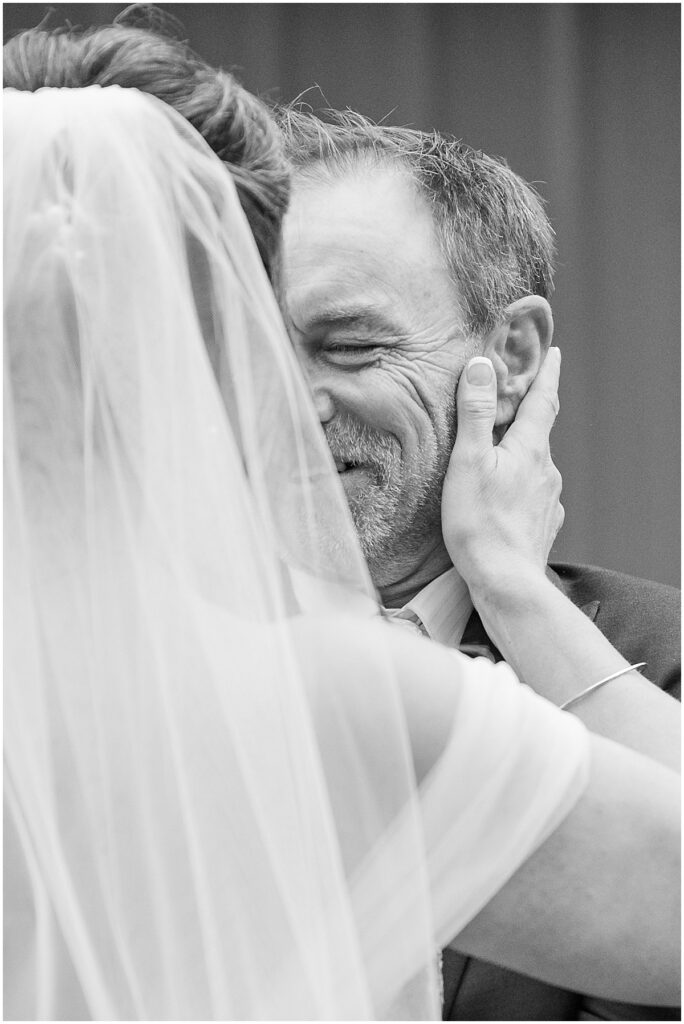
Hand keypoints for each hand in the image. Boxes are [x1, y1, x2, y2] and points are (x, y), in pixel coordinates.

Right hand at [442, 347, 563, 587]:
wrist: (505, 581)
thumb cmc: (480, 523)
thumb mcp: (469, 461)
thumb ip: (476, 413)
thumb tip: (482, 367)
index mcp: (530, 449)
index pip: (543, 401)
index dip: (547, 374)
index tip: (553, 353)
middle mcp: (547, 471)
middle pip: (538, 432)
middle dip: (529, 413)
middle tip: (516, 398)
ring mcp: (548, 499)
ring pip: (536, 465)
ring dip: (522, 452)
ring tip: (501, 452)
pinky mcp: (543, 524)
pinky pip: (534, 495)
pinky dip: (521, 486)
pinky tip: (506, 496)